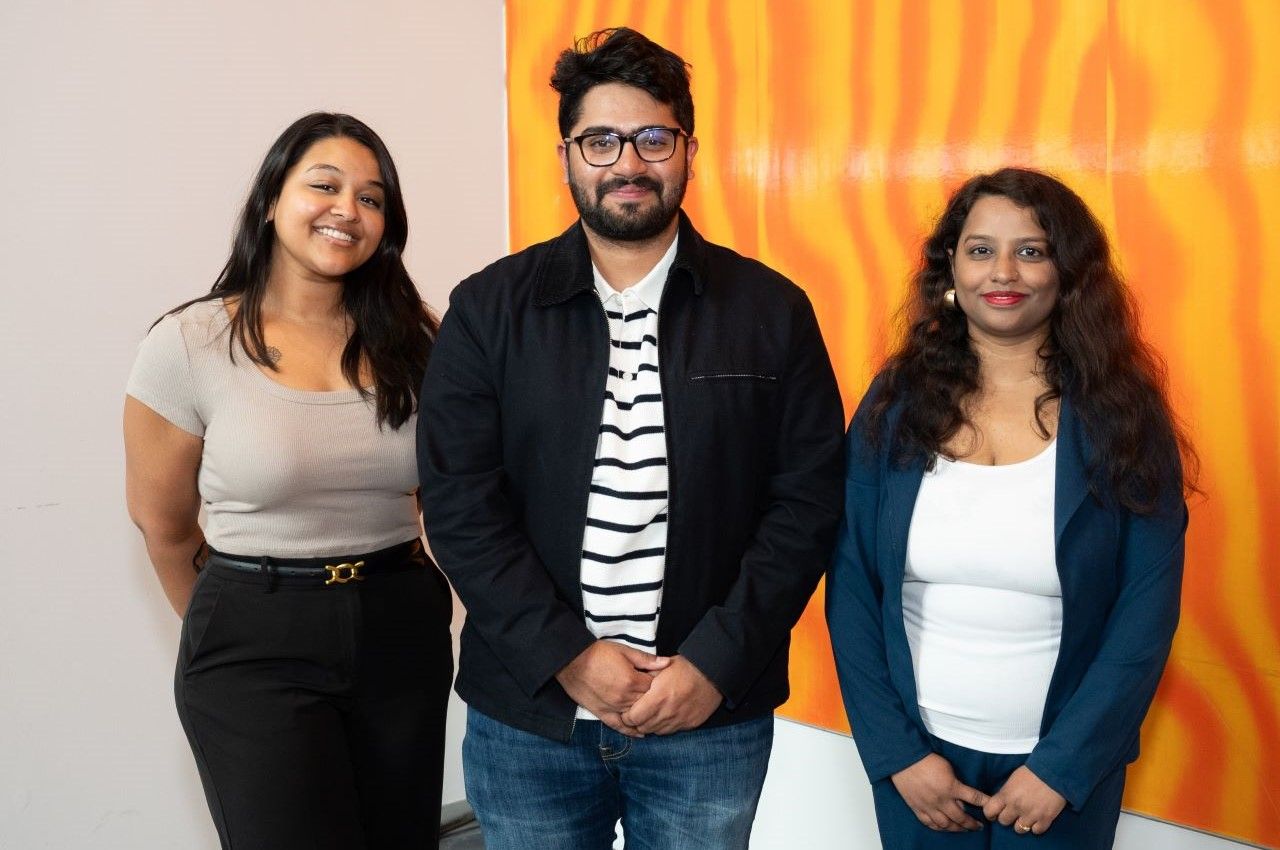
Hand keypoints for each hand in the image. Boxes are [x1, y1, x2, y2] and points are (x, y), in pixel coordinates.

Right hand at [555, 641, 669, 736]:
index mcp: (632, 680)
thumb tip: (667, 662)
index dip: (660, 684)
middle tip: (659, 698)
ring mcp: (613, 707)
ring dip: (645, 716)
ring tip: (654, 716)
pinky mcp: (602, 713)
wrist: (571, 660)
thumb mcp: (624, 650)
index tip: (662, 682)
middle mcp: (625, 697)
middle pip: (647, 704)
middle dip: (654, 701)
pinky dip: (630, 731)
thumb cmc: (598, 653)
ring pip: (636, 716)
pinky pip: (618, 726)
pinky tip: (640, 734)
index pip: (655, 687)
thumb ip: (646, 659)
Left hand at [620, 655, 722, 734]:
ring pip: (656, 732)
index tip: (628, 710)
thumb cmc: (686, 667)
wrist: (713, 673)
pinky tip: (666, 715)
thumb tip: (631, 686)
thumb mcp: (661, 668)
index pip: (633, 718)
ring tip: (652, 714)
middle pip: (643, 728)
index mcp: (658, 697)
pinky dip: (665, 726)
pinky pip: (671, 731)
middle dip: (637, 722)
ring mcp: (680, 720)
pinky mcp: (690, 724)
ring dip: (651, 725)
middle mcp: (668, 712)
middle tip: (638, 713)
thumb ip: (645, 679)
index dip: (627, 715)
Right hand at [891, 753, 988, 831]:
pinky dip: (938, 827)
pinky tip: (943, 828)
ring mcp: (929, 806)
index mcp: (951, 787)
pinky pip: (929, 823)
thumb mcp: (947, 767)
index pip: (974, 798)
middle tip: (978, 826)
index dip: (984, 803)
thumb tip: (960, 794)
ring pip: (946, 824)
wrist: (905, 759)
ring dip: (957, 828)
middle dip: (972, 823)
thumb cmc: (926, 760)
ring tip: (963, 829)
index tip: (990, 807)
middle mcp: (942, 800)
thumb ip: (955, 782)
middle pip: (961, 817)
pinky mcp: (917, 808)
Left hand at [984, 765, 1066, 835]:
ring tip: (1026, 816)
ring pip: (1019, 829)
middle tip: (1013, 813)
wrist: (1054, 771)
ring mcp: (1031, 814)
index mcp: (1006, 795)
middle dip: (1007, 818)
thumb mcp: (1013, 779)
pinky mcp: (1045, 818)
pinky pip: (1036, 831)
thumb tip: (1002, 801)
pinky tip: (1037, 819)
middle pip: (1004, 822)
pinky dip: (1036, 827)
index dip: (990, 813)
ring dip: (1021, 824)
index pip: (989, 811)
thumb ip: (1006, 792)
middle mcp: (1016, 807)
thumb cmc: (1033, 771)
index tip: (994, 814)